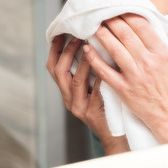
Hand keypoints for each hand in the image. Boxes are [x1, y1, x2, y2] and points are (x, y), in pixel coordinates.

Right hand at [47, 35, 127, 152]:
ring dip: (83, 62)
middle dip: (67, 52)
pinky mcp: (91, 114)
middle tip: (79, 36)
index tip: (62, 32)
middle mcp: (68, 99)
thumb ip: (88, 71)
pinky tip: (106, 66)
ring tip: (92, 47)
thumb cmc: (107, 107)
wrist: (115, 135)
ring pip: (75, 81)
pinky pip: (94, 92)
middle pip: (59, 72)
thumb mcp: (92, 88)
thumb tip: (90, 42)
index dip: (55, 49)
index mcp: (65, 91)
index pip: (52, 66)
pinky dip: (99, 77)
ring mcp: (78, 107)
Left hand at [84, 14, 167, 142]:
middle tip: (103, 13)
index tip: (120, 9)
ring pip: (114, 50)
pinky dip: (95, 59)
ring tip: (94, 25)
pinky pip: (105, 71)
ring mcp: (134, 76)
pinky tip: (87, 49)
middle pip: (126, 35)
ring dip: (103, 35)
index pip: (143, 28)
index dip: (129, 15)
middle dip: (113, 21)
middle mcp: (147, 63)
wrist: (167, 114)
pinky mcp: (122, 88)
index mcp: (162, 54)